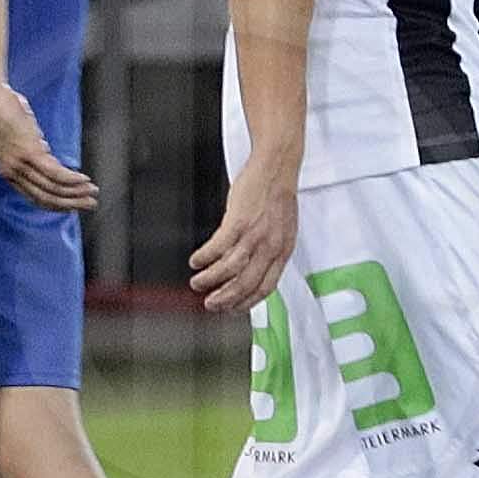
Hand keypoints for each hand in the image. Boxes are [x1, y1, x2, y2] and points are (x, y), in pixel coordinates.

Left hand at [0, 82, 98, 213]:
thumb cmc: (0, 112)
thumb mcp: (13, 138)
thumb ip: (29, 149)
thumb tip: (45, 151)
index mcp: (8, 172)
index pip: (35, 197)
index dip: (57, 204)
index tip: (73, 206)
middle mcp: (13, 172)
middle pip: (46, 197)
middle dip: (71, 203)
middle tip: (90, 204)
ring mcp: (21, 164)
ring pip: (53, 188)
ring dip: (76, 192)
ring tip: (92, 192)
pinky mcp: (30, 152)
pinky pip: (55, 172)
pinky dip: (72, 178)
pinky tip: (84, 179)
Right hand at [188, 154, 304, 315]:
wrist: (276, 168)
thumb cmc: (277, 196)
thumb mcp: (281, 229)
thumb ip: (269, 250)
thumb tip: (252, 268)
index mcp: (283, 251)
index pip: (265, 287)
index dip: (246, 302)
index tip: (231, 309)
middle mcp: (271, 246)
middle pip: (245, 283)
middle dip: (224, 298)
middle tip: (209, 304)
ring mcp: (255, 234)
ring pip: (230, 268)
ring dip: (210, 279)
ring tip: (197, 283)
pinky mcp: (239, 221)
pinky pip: (218, 247)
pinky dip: (204, 257)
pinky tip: (196, 260)